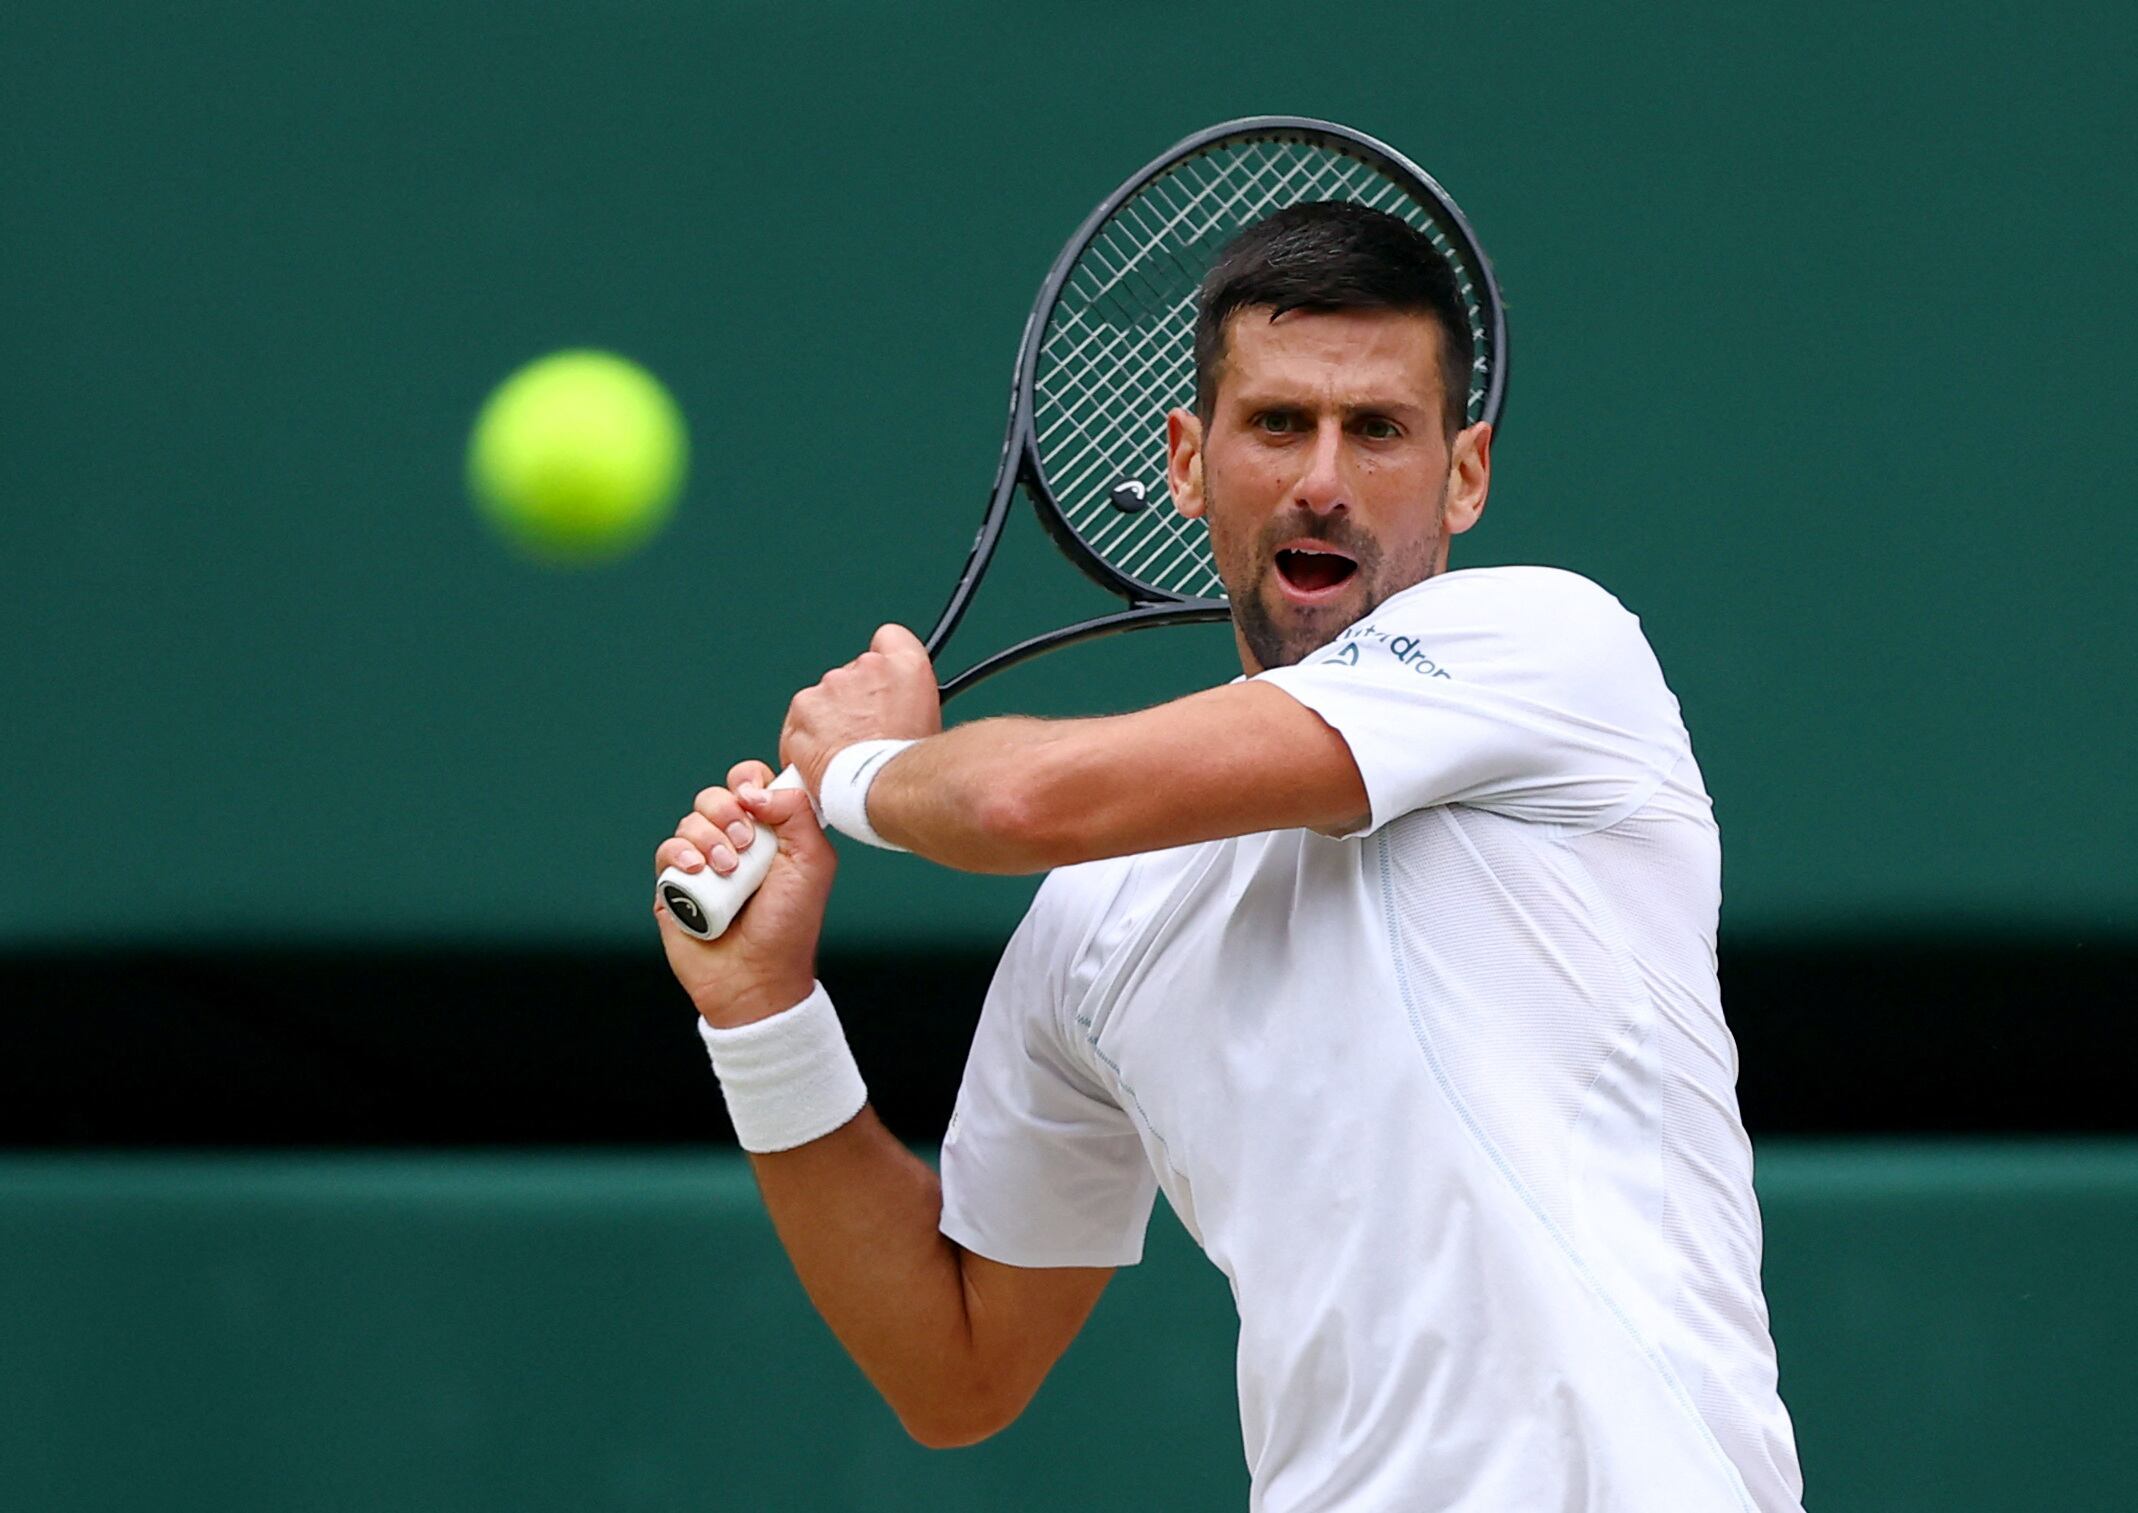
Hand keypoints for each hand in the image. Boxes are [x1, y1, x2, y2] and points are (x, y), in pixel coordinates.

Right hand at [653, 760, 836, 1028]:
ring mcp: (704, 861)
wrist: (756, 976)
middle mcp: (735, 841)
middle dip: (727, 811)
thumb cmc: (789, 925)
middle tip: (745, 843)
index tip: (756, 803)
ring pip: (691, 820)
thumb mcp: (812, 863)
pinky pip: (666, 849)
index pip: (752, 783)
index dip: (749, 781)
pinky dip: (680, 854)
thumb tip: (756, 790)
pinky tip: (697, 872)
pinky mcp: (675, 883)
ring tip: (726, 871)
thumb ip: (797, 813)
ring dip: (708, 839)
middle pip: (717, 795)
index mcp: (770, 831)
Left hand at [781, 624, 940, 796]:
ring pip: (823, 699)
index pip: (891, 639)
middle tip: (863, 737)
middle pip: (852, 676)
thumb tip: (901, 713)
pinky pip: (798, 723)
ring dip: (828, 722)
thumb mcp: (930, 727)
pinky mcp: (804, 706)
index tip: (880, 687)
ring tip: (843, 756)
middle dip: (852, 704)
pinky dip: (805, 742)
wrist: (883, 786)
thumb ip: (909, 704)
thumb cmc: (910, 767)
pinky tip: (821, 764)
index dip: (882, 665)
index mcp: (908, 666)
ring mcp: (833, 684)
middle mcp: (869, 666)